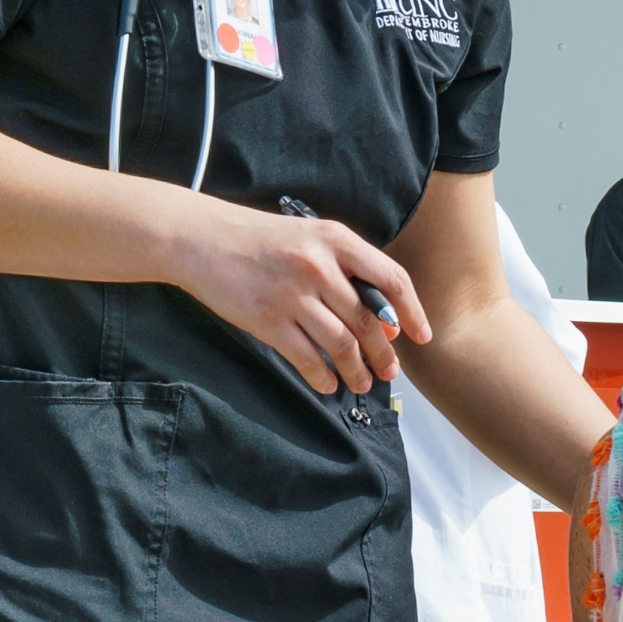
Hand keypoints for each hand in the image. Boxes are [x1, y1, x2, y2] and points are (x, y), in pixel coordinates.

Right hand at [168, 205, 428, 395]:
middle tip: (390, 372)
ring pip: (341, 344)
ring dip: (356, 370)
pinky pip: (306, 358)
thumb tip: (381, 316)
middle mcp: (319, 267)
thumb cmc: (259, 238)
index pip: (392, 279)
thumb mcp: (310, 236)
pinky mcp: (267, 320)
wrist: (201, 238)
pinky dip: (322, 377)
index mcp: (336, 239)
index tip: (421, 336)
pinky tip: (328, 385)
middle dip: (384, 353)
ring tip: (361, 383)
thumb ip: (345, 267)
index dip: (412, 312)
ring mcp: (293, 295)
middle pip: (368, 320)